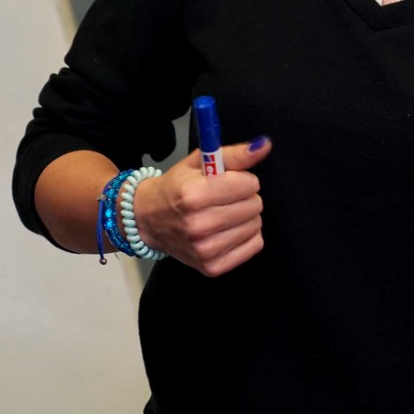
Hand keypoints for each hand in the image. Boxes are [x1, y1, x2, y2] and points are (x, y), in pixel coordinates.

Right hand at [133, 137, 271, 276]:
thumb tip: (264, 146)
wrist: (149, 220)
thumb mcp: (199, 162)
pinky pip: (254, 245)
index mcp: (194, 195)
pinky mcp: (212, 267)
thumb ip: (235, 154)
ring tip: (224, 213)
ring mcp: (205, 250)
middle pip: (254, 205)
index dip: (242, 179)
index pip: (249, 184)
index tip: (228, 181)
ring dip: (245, 216)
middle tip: (225, 198)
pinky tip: (228, 230)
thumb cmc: (176, 187)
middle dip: (244, 197)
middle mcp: (199, 225)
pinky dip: (246, 236)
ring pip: (256, 225)